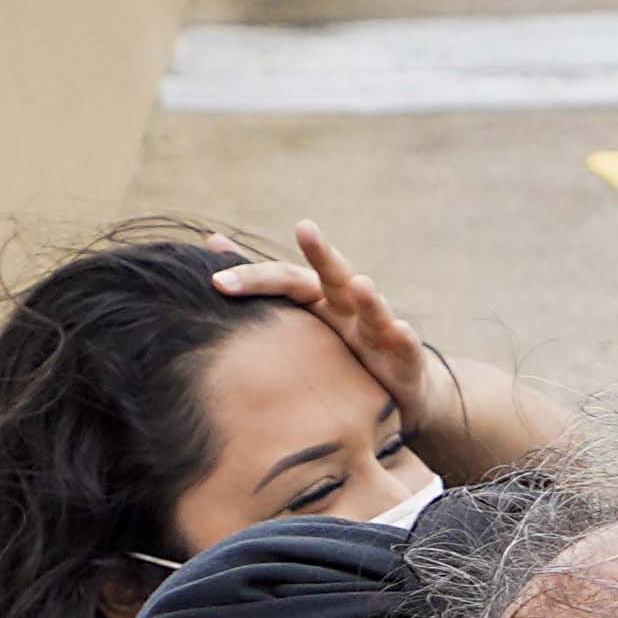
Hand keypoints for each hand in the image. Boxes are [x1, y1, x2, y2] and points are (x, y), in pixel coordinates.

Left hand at [209, 222, 441, 416]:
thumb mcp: (302, 318)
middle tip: (305, 228)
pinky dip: (406, 339)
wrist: (397, 389)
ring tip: (361, 284)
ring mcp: (379, 331)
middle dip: (320, 253)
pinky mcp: (405, 361)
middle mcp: (348, 307)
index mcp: (319, 298)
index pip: (284, 279)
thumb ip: (263, 283)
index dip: (253, 279)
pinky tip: (402, 330)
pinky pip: (406, 347)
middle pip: (333, 275)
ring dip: (369, 297)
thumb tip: (211, 241)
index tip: (216, 281)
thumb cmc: (341, 352)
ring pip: (373, 309)